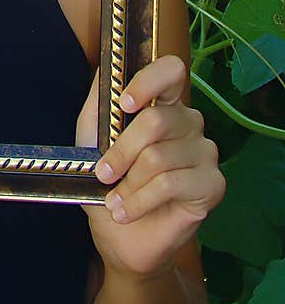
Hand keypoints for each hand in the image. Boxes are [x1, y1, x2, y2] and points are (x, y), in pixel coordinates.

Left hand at [75, 55, 225, 279]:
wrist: (117, 235)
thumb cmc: (107, 182)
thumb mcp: (90, 137)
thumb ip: (99, 102)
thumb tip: (104, 69)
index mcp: (163, 104)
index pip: (171, 71)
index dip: (149, 81)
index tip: (123, 103)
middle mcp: (189, 123)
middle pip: (157, 120)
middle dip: (121, 152)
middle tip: (103, 174)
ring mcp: (204, 152)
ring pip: (159, 157)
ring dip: (128, 184)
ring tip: (115, 200)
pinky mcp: (212, 184)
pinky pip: (171, 184)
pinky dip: (140, 200)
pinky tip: (127, 212)